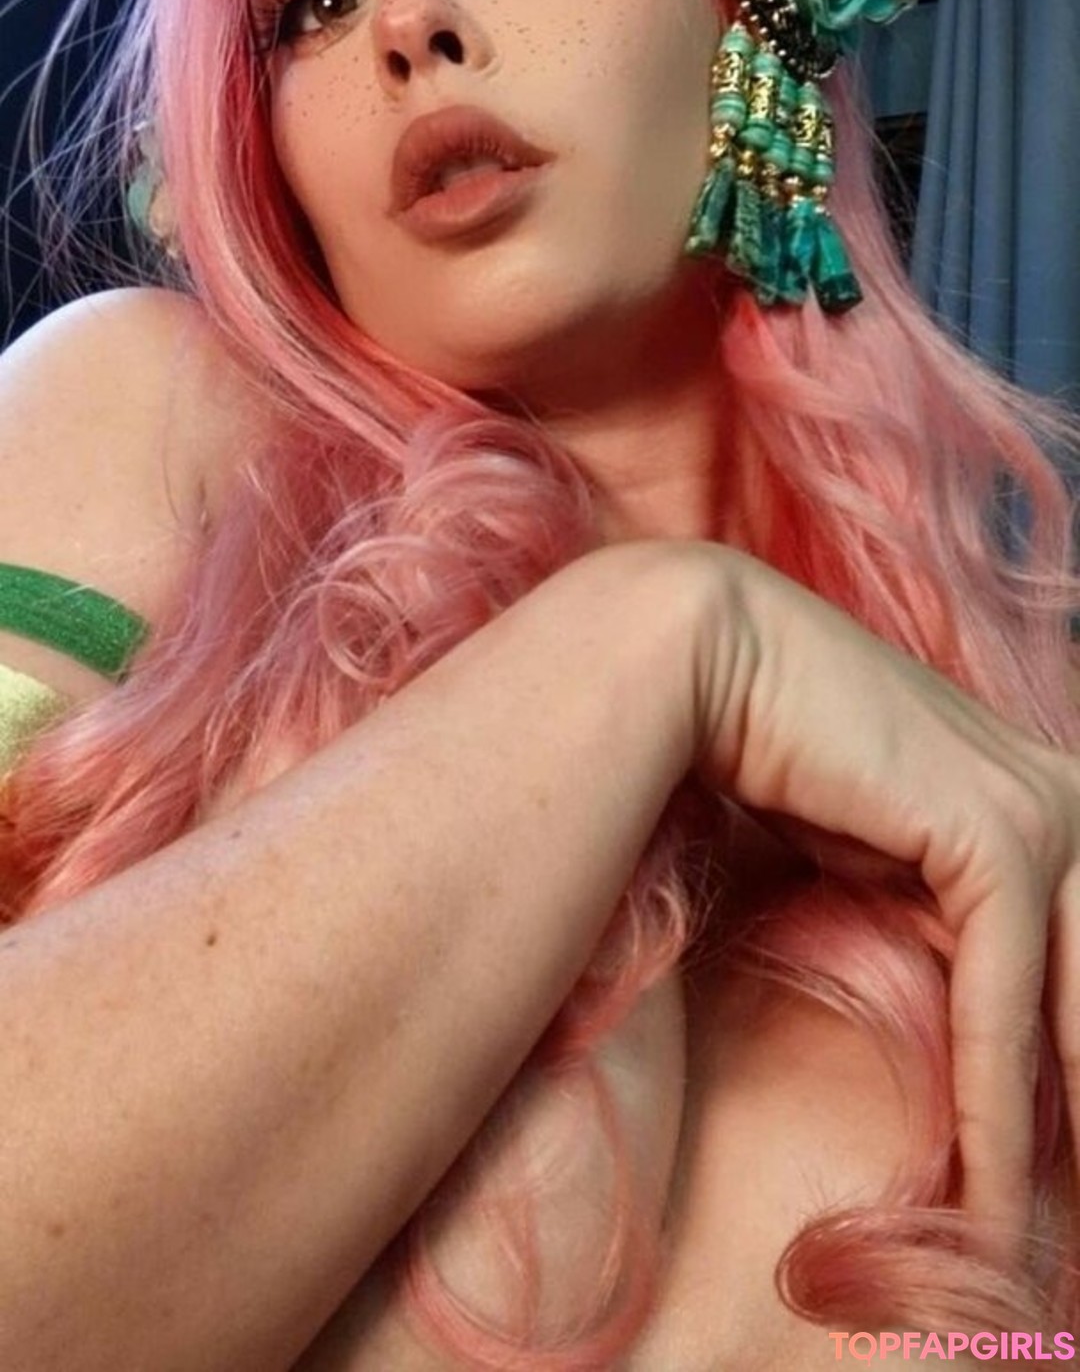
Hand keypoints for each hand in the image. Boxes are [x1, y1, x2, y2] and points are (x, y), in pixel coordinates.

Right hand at [686, 543, 1079, 1251]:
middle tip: (1066, 1239)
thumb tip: (967, 1017)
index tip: (1053, 1184)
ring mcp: (1044, 806)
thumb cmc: (769, 752)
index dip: (1068, 1082)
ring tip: (1030, 1249)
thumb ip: (935, 918)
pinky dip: (996, 1103)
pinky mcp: (995, 829)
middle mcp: (1066, 795)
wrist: (698, 659)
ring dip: (1060, 1138)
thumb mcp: (879, 857)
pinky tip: (984, 1188)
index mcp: (1044, 795)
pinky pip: (1008, 1000)